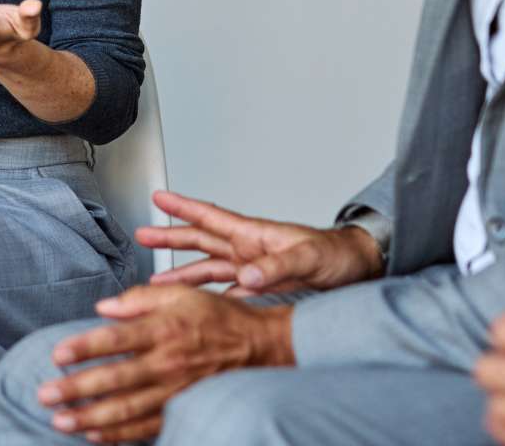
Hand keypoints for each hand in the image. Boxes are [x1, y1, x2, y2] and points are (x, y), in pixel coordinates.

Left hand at [38, 285, 294, 442]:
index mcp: (164, 329)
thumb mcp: (181, 294)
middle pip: (116, 379)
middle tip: (45, 394)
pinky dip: (120, 435)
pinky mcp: (183, 410)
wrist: (261, 348)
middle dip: (77, 388)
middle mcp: (168, 363)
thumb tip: (102, 308)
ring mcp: (176, 391)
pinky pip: (147, 427)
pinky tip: (93, 436)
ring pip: (127, 410)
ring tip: (60, 421)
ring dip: (91, 418)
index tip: (57, 354)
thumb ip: (139, 299)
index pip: (117, 339)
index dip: (85, 347)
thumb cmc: (218, 318)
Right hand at [139, 190, 382, 295]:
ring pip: (208, 269)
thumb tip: (247, 278)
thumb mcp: (309, 258)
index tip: (159, 197)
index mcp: (254, 235)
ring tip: (156, 282)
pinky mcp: (261, 289)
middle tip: (143, 234)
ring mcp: (253, 270)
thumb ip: (278, 267)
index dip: (184, 207)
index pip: (211, 218)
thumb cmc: (339, 256)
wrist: (361, 272)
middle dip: (171, 237)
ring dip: (183, 274)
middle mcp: (248, 251)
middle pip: (201, 242)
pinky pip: (225, 293)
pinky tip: (194, 308)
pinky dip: (207, 299)